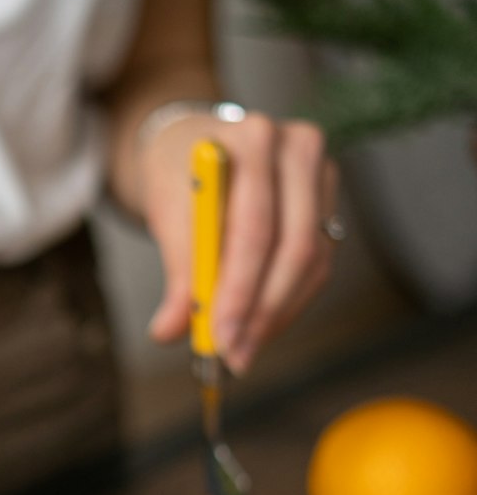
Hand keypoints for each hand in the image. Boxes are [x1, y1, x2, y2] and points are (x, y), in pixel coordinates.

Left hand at [140, 111, 339, 372]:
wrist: (195, 146)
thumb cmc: (180, 174)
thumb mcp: (166, 214)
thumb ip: (177, 272)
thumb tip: (171, 330)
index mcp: (253, 139)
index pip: (254, 227)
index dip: (239, 290)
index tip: (220, 337)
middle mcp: (298, 149)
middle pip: (293, 247)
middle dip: (261, 311)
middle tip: (234, 355)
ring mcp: (321, 175)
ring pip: (311, 262)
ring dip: (276, 314)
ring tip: (242, 350)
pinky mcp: (328, 204)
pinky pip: (316, 265)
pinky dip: (286, 302)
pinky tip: (260, 327)